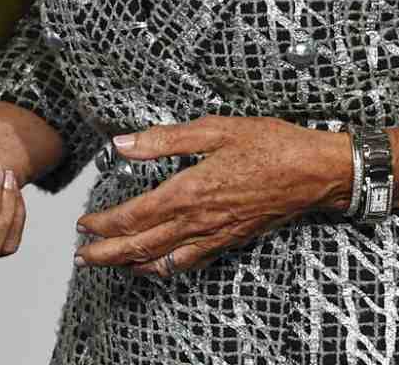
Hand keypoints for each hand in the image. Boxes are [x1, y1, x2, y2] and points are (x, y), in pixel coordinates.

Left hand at [75, 116, 348, 276]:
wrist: (316, 172)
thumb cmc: (269, 144)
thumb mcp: (214, 130)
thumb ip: (164, 139)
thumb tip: (123, 142)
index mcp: (190, 190)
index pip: (135, 215)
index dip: (105, 223)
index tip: (83, 224)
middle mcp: (199, 219)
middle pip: (142, 245)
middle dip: (107, 254)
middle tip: (82, 257)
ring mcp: (216, 234)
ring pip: (164, 259)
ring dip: (131, 264)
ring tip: (108, 264)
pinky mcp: (231, 239)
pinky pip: (192, 261)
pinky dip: (166, 267)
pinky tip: (156, 266)